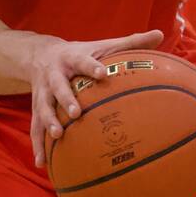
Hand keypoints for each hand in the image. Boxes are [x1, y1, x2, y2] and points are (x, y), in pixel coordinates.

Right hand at [29, 28, 162, 167]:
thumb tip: (160, 34)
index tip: (103, 74)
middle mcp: (54, 75)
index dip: (91, 67)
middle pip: (58, 87)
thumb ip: (130, 42)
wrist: (38, 54)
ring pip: (43, 108)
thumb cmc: (80, 53)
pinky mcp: (36, 107)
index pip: (82, 61)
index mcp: (72, 58)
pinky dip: (38, 145)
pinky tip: (41, 162)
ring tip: (58, 135)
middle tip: (75, 113)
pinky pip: (35, 127)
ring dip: (48, 122)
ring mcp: (42, 92)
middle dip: (66, 99)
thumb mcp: (101, 45)